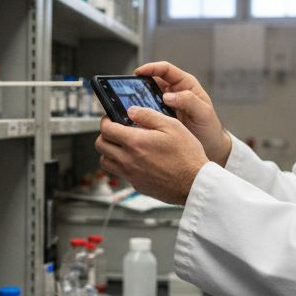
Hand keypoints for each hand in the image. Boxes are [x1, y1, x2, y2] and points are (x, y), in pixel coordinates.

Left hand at [95, 107, 209, 205]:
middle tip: (116, 131)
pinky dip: (121, 165)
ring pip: (105, 161)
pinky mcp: (136, 185)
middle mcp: (128, 160)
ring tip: (123, 146)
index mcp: (135, 142)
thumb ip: (148, 116)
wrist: (194, 183)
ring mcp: (131, 174)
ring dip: (110, 151)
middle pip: (100, 145)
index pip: (106, 129)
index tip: (112, 119)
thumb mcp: (172, 126)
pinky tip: (136, 160)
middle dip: (105, 135)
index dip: (106, 121)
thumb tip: (131, 111)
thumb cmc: (187, 155)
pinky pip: (119, 173)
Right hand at [135, 61, 231, 164]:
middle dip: (139, 83)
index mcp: (185, 84)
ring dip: (138, 99)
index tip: (138, 72)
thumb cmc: (210, 127)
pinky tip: (134, 118)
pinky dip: (141, 112)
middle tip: (127, 90)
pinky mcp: (161, 116)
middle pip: (152, 80)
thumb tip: (168, 96)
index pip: (165, 69)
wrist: (211, 147)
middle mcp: (174, 91)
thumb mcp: (203, 112)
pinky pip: (148, 110)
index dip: (151, 68)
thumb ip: (188, 101)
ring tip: (127, 104)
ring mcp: (167, 104)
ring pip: (148, 95)